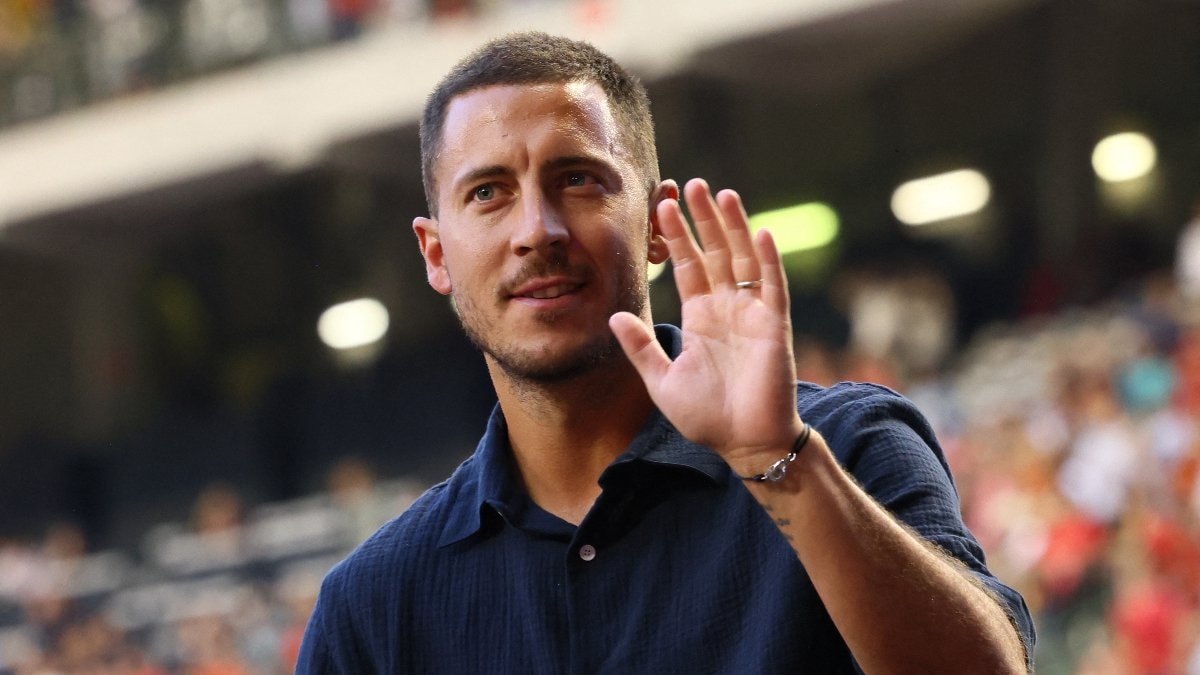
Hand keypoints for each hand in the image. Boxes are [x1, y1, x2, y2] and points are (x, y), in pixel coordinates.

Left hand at [609, 178, 802, 469]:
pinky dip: (768, 260)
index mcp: (700, 317)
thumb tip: (614, 315)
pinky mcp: (773, 325)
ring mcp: (751, 313)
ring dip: (733, 227)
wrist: (743, 443)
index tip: (661, 206)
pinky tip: (760, 233)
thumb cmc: (707, 416)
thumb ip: (641, 348)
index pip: (687, 266)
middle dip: (702, 219)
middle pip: (714, 252)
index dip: (676, 237)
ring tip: (721, 193)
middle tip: (691, 184)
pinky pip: (771, 286)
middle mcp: (726, 308)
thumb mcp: (661, 381)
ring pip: (742, 259)